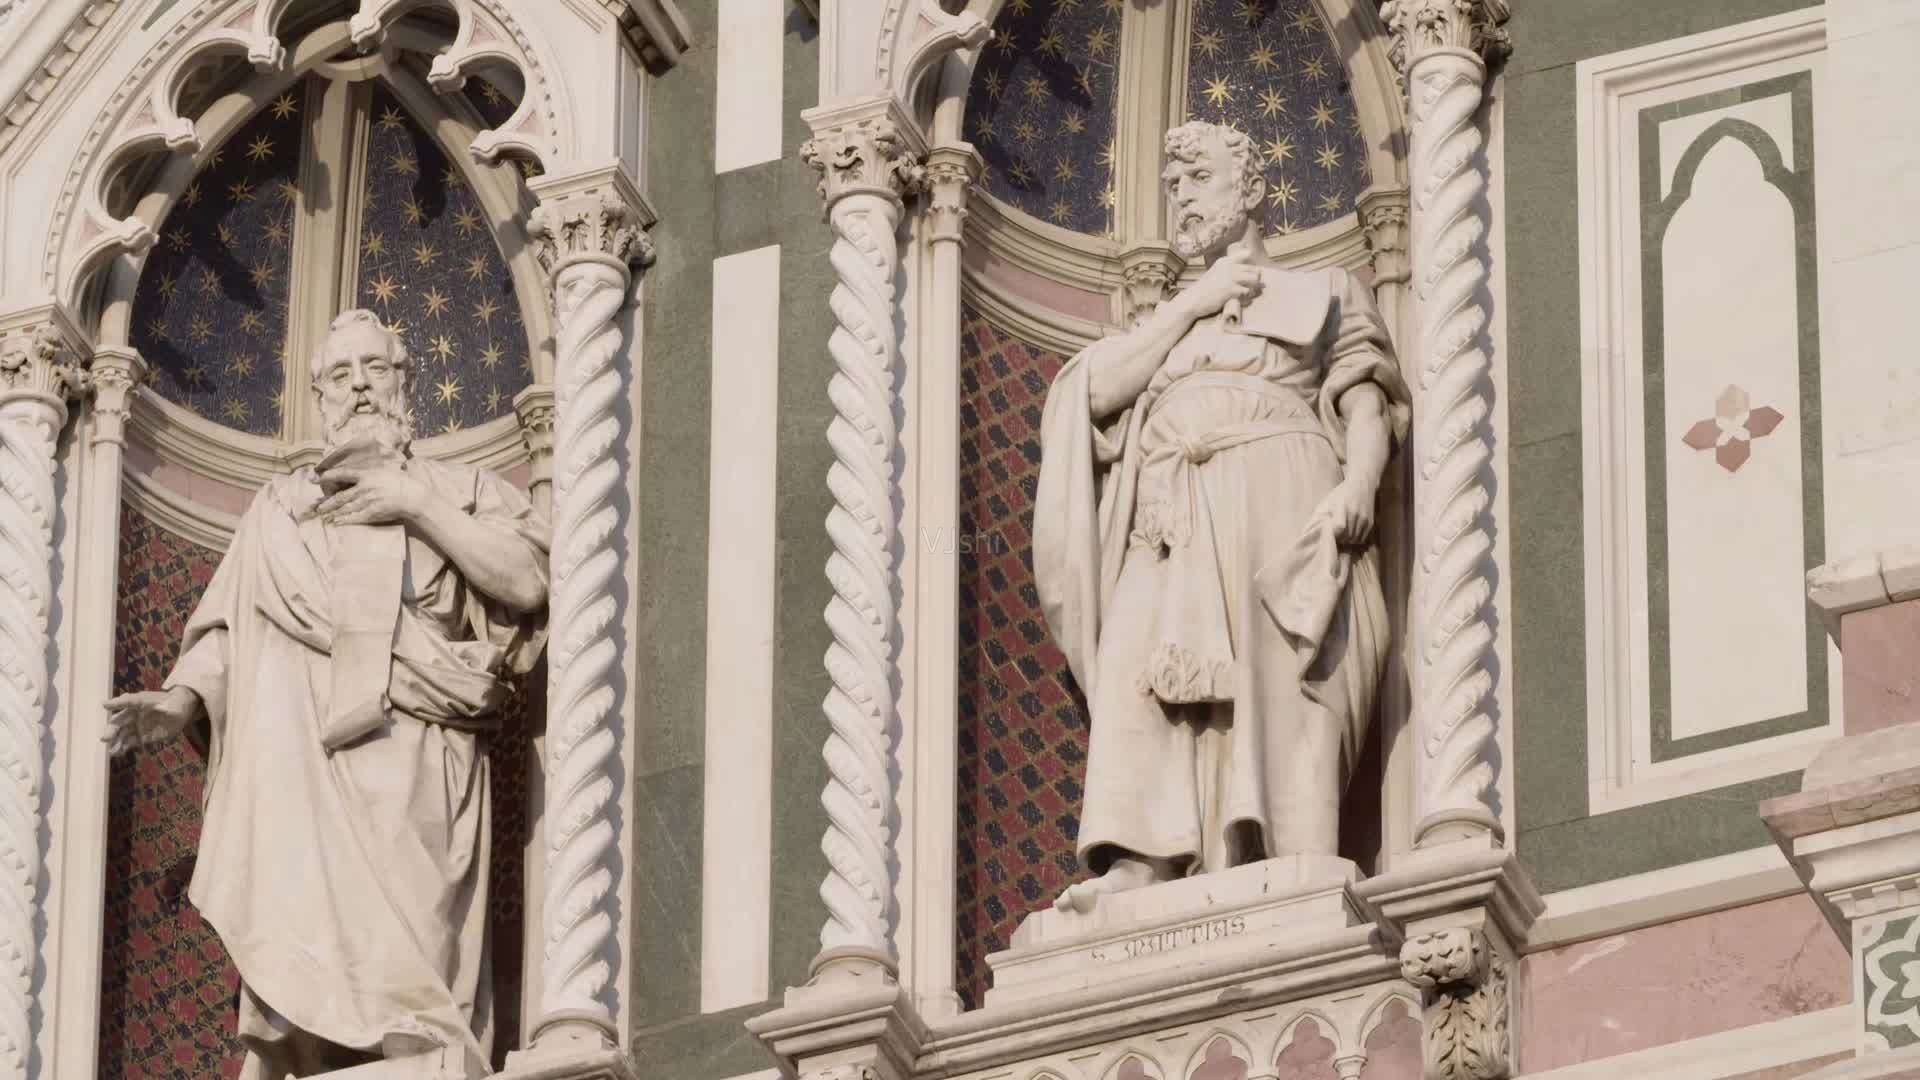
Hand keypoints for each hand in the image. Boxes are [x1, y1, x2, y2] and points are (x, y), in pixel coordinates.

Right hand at [103, 686, 199, 755]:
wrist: (181, 712)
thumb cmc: (172, 703)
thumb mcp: (169, 703)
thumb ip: (164, 707)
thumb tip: (160, 708)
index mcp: (139, 701)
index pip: (126, 701)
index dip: (116, 703)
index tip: (104, 705)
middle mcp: (133, 714)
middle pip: (119, 722)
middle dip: (111, 730)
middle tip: (105, 738)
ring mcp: (136, 726)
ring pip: (122, 734)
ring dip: (115, 742)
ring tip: (112, 751)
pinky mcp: (141, 736)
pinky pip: (129, 742)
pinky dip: (123, 747)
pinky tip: (117, 753)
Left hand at [315, 464, 432, 526]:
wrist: (414, 497)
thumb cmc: (402, 482)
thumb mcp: (386, 469)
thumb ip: (371, 470)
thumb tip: (360, 470)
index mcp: (367, 474)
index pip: (342, 474)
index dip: (328, 477)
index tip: (319, 480)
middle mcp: (364, 487)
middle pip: (340, 496)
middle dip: (327, 502)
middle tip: (317, 507)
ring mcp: (367, 501)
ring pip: (345, 507)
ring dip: (333, 512)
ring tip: (324, 516)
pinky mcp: (372, 513)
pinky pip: (355, 517)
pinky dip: (344, 520)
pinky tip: (337, 522)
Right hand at [1172, 244, 1262, 321]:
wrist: (1193, 299)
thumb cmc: (1206, 288)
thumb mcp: (1216, 272)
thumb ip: (1229, 269)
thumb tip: (1249, 271)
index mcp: (1225, 261)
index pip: (1247, 254)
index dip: (1252, 264)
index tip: (1250, 273)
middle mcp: (1229, 266)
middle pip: (1254, 269)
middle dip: (1256, 279)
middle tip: (1253, 287)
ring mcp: (1230, 277)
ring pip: (1254, 279)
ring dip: (1255, 288)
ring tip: (1249, 294)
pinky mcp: (1231, 289)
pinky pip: (1248, 292)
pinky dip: (1247, 298)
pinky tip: (1242, 300)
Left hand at [1322, 480, 1377, 545]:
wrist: (1361, 484)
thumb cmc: (1339, 495)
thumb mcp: (1326, 503)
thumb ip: (1316, 518)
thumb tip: (1306, 533)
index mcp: (1342, 507)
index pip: (1339, 527)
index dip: (1333, 534)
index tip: (1327, 535)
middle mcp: (1355, 513)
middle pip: (1346, 536)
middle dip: (1338, 539)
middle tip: (1331, 537)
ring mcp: (1364, 519)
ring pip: (1353, 539)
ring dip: (1346, 540)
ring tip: (1339, 535)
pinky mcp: (1370, 523)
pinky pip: (1361, 538)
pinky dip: (1353, 539)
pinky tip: (1348, 534)